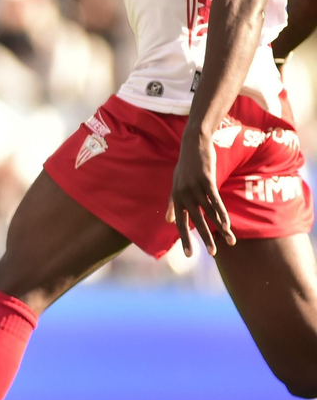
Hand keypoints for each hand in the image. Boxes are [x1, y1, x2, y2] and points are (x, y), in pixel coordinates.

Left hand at [167, 127, 233, 256]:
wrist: (193, 144)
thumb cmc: (185, 167)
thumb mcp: (175, 184)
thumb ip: (172, 204)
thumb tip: (169, 221)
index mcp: (176, 198)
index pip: (180, 223)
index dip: (185, 238)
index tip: (189, 255)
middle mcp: (184, 195)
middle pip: (195, 221)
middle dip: (205, 238)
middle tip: (212, 254)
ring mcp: (195, 188)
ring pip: (209, 213)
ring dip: (220, 228)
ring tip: (229, 241)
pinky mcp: (207, 181)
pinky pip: (215, 201)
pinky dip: (222, 213)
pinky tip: (227, 224)